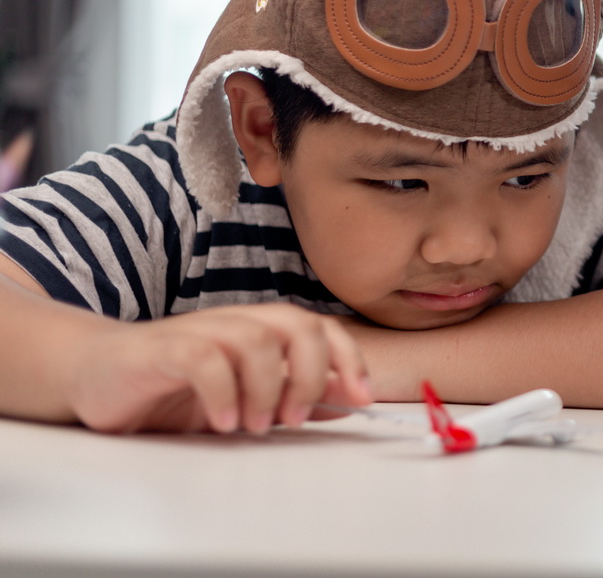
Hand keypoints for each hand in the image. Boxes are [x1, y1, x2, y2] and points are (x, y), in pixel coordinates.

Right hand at [64, 304, 370, 433]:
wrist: (96, 374)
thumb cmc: (174, 387)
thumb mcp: (245, 397)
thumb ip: (294, 395)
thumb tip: (349, 400)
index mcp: (262, 329)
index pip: (323, 329)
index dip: (349, 359)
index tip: (362, 398)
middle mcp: (237, 322)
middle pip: (298, 325)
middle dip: (312, 374)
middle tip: (294, 418)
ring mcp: (200, 330)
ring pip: (255, 339)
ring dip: (266, 388)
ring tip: (253, 425)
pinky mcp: (162, 348)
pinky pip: (203, 358)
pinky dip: (222, 392)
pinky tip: (223, 421)